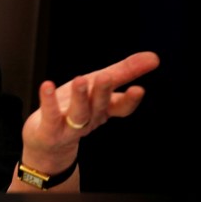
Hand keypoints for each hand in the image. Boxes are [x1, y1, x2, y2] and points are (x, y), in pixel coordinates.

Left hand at [20, 51, 159, 170]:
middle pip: (99, 106)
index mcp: (103, 109)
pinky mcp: (50, 130)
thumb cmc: (75, 109)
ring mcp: (70, 127)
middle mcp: (89, 118)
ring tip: (80, 79)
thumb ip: (123, 72)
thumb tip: (154, 57)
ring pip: (78, 113)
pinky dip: (49, 101)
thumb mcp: (97, 87)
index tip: (139, 89)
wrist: (49, 145)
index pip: (121, 107)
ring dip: (80, 97)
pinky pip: (50, 115)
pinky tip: (46, 85)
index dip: (130, 100)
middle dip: (103, 92)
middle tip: (106, 77)